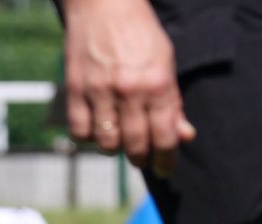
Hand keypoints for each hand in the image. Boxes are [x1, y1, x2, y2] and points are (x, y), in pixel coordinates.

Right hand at [60, 0, 195, 176]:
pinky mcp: (77, 91)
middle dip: (141, 158)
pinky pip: (81, 132)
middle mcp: (130, 90)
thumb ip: (173, 102)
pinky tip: (97, 126)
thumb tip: (184, 135)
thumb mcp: (165, 63)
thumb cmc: (139, 34)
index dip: (166, 160)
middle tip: (142, 156)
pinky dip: (89, 136)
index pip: (165, 136)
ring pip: (106, 145)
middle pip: (135, 146)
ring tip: (118, 137)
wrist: (104, 4)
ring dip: (114, 148)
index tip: (165, 169)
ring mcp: (101, 91)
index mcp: (157, 83)